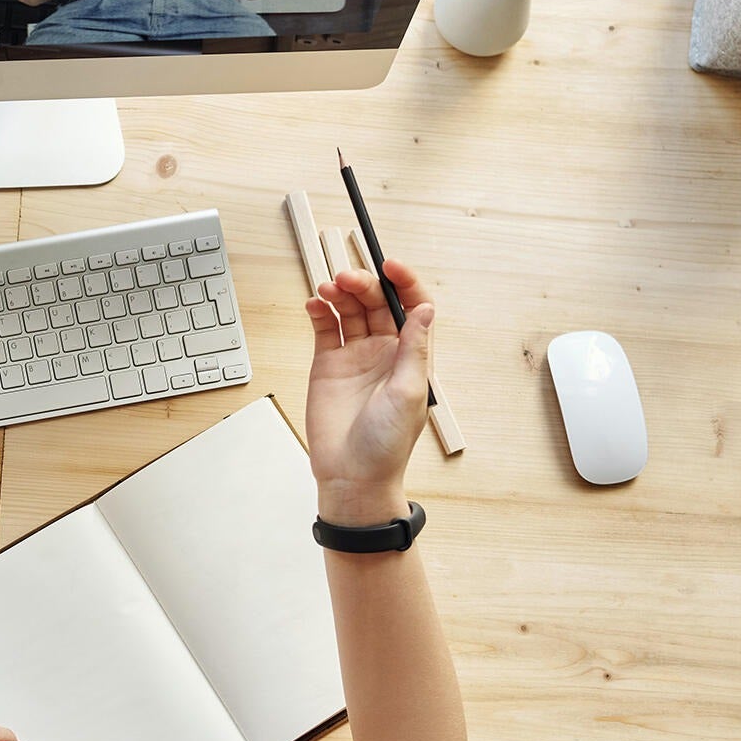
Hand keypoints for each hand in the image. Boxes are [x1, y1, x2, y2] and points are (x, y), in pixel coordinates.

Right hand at [305, 259, 434, 521]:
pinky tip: (315, 305)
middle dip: (363, 285)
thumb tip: (425, 309)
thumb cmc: (386, 444)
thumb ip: (414, 349)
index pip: (412, 307)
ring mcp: (355, 356)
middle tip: (346, 279)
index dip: (404, 282)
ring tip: (327, 289)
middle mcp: (384, 352)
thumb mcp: (410, 394)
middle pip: (376, 303)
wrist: (352, 475)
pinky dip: (320, 312)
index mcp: (410, 356)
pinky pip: (325, 328)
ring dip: (340, 294)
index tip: (390, 265)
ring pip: (350, 310)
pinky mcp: (328, 364)